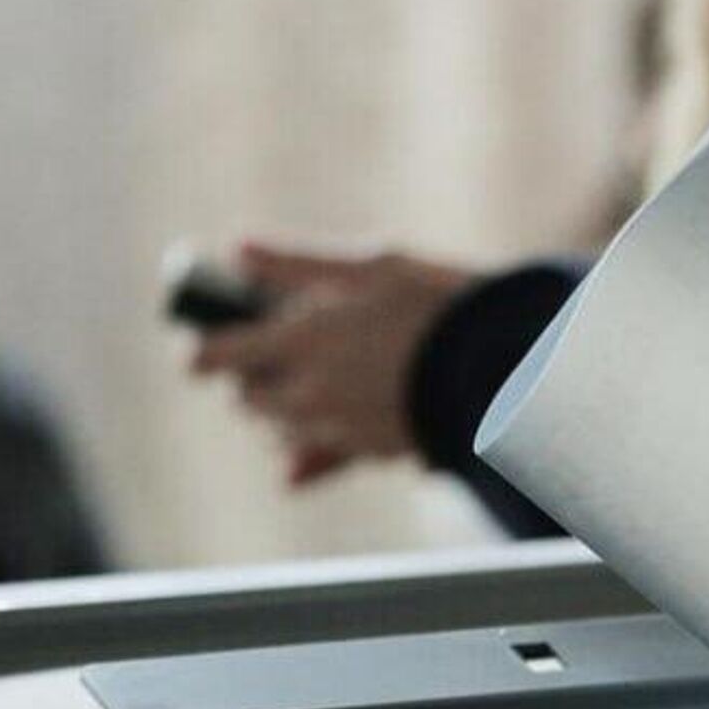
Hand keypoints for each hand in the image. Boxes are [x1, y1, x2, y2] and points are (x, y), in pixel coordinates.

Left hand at [190, 242, 476, 485]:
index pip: (211, 359)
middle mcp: (308, 394)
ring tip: (322, 379)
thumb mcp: (373, 264)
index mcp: (298, 343)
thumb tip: (236, 250)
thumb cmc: (440, 305)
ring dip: (285, 409)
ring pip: (280, 431)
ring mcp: (338, 429)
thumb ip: (296, 263)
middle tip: (279, 350)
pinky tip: (333, 422)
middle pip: (245, 400)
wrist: (505, 368)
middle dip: (252, 378)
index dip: (203, 350)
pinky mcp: (370, 452)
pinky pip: (319, 459)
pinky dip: (314, 445)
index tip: (209, 342)